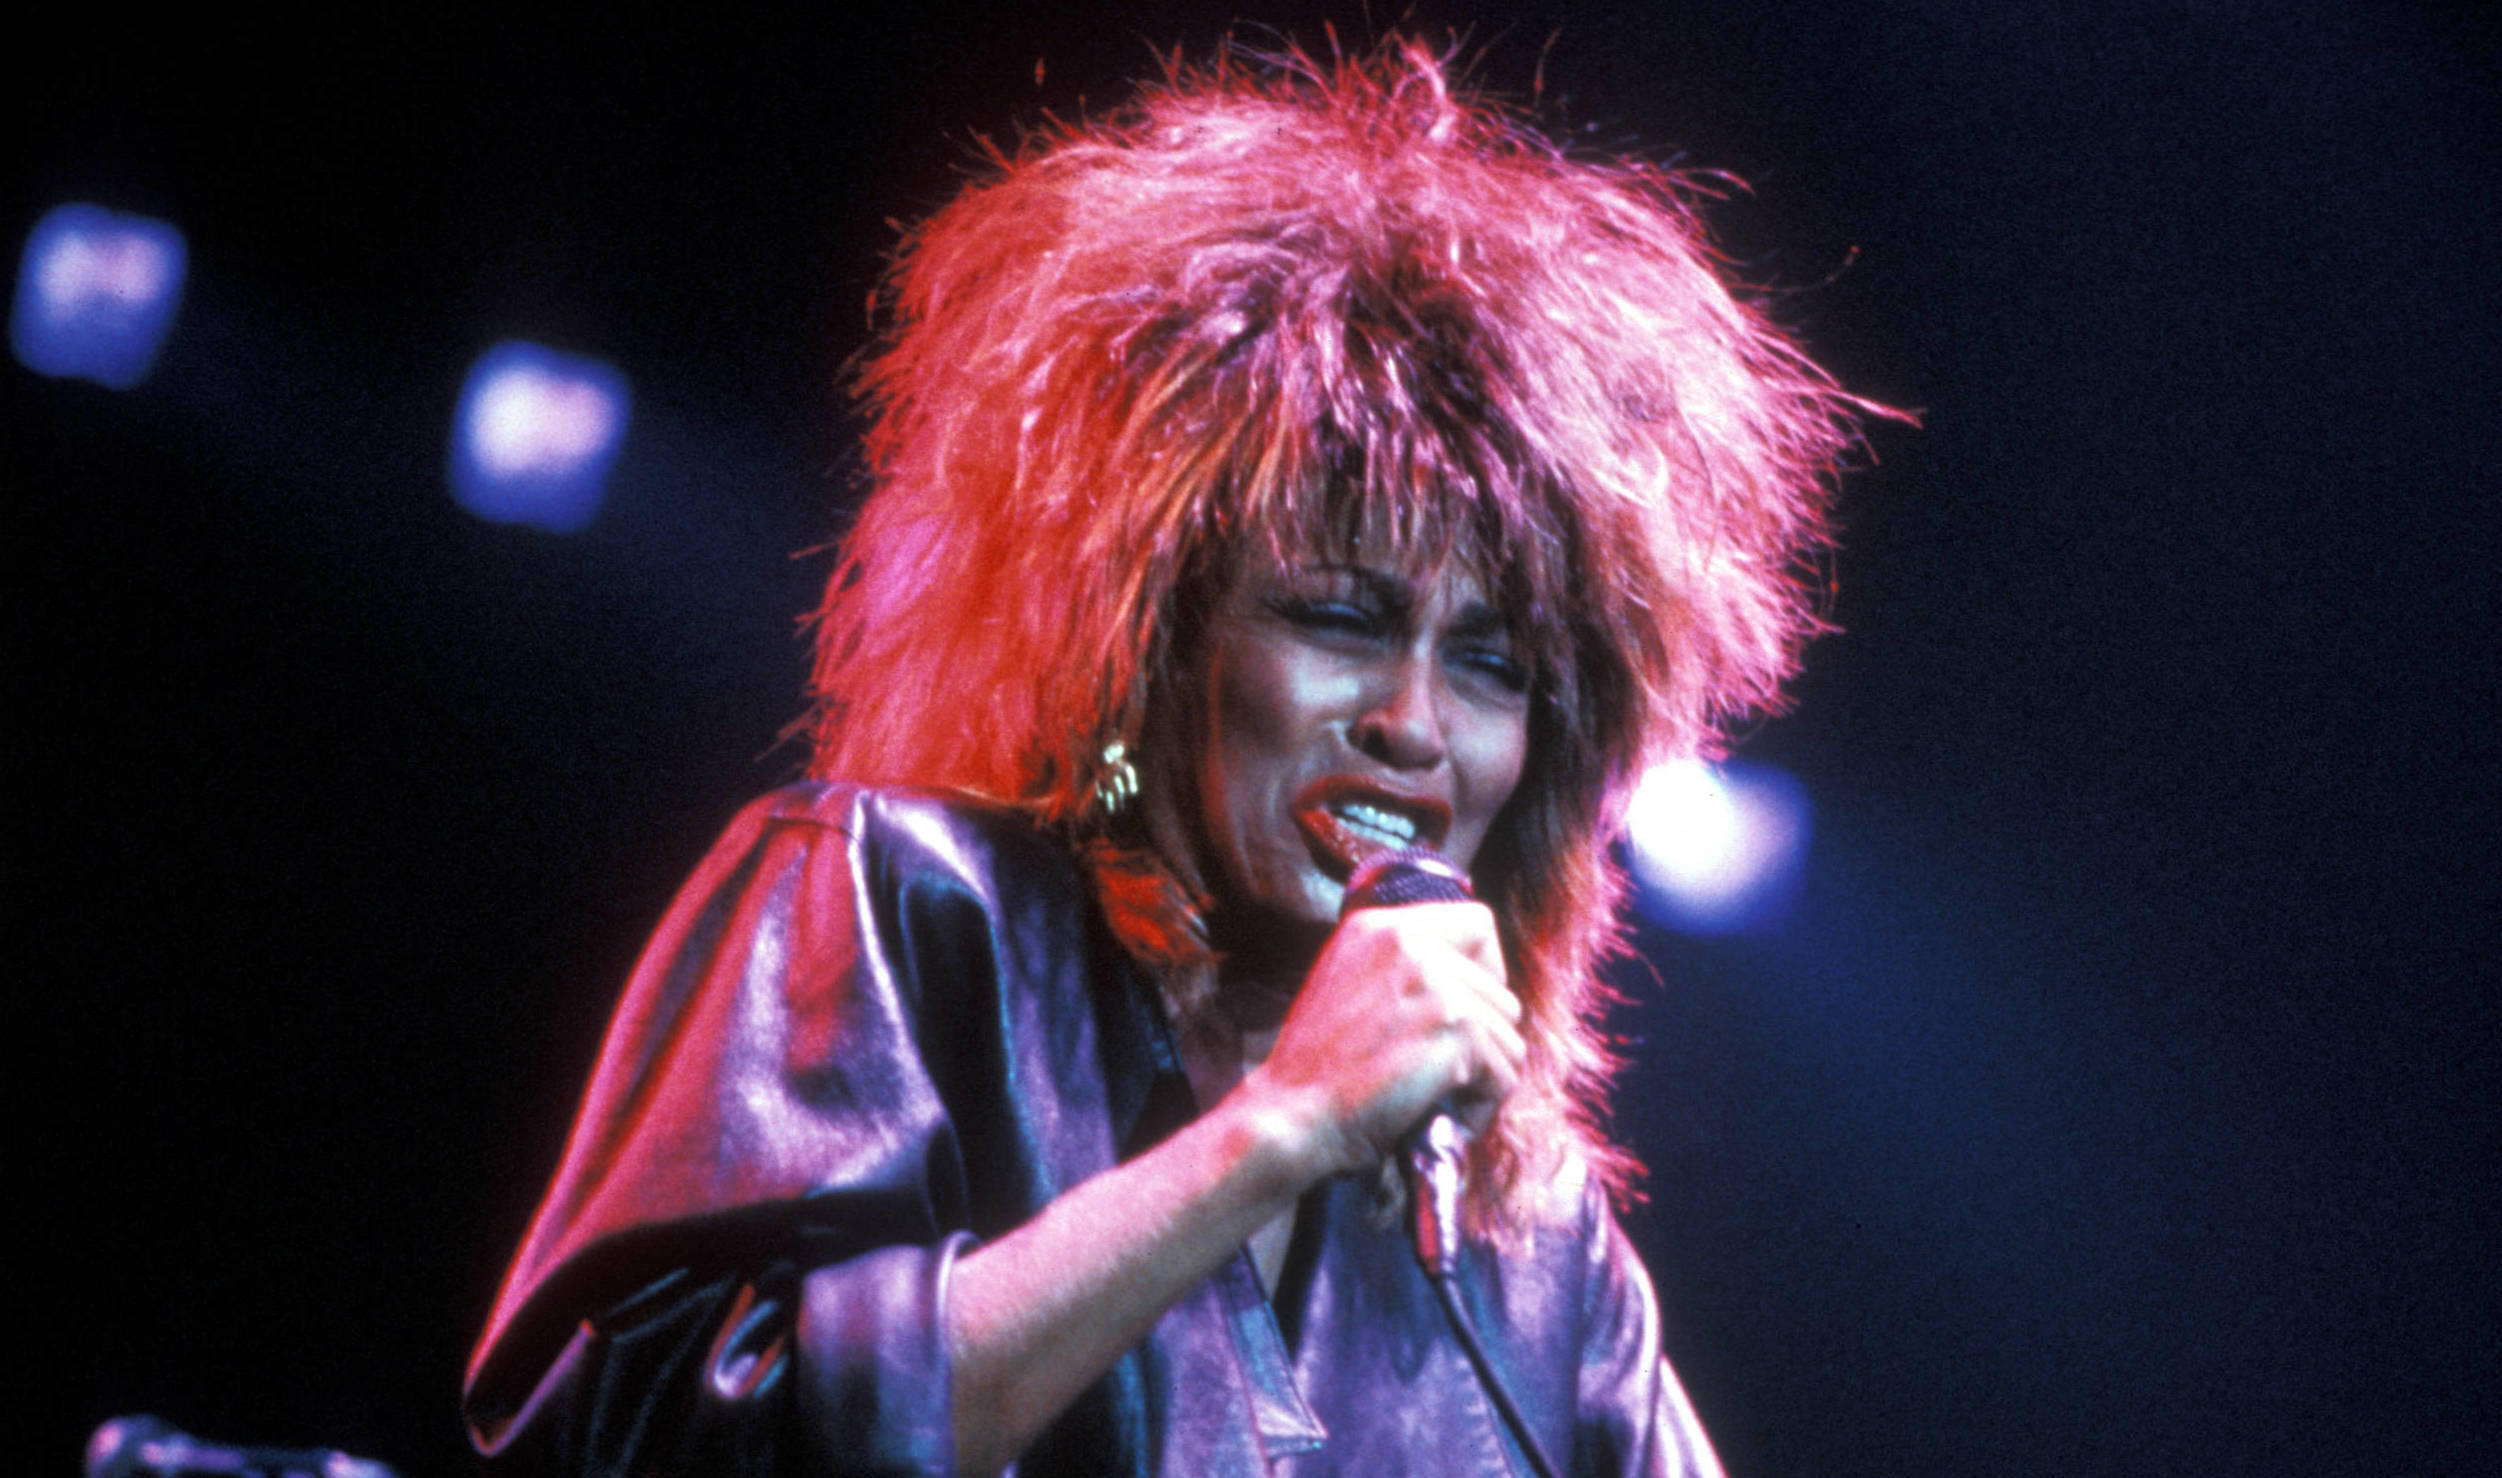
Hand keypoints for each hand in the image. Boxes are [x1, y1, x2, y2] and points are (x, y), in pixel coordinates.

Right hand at [1240, 900, 1526, 1181]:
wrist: (1293, 1114)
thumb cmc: (1315, 1067)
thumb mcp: (1345, 981)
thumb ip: (1398, 964)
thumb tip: (1466, 977)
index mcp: (1382, 925)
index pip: (1477, 923)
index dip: (1486, 971)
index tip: (1464, 1012)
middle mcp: (1411, 940)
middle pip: (1500, 990)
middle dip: (1483, 1040)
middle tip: (1446, 1074)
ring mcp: (1437, 983)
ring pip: (1509, 1034)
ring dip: (1485, 1075)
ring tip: (1443, 1098)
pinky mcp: (1457, 1028)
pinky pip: (1505, 1072)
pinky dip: (1483, 1105)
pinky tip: (1445, 1115)